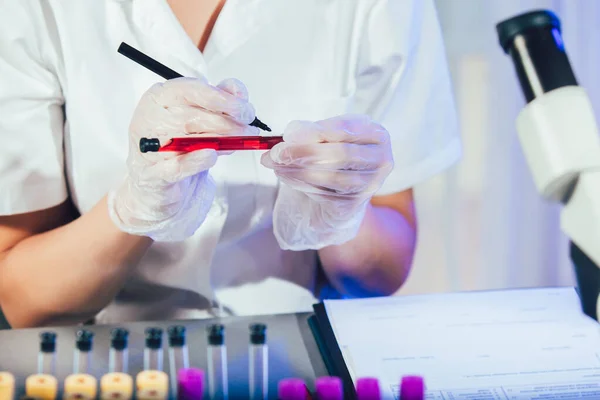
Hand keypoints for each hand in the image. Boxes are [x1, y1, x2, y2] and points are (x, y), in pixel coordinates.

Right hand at [108, 77, 257, 240]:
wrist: (167, 191)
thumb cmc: (183, 150)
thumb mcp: (204, 120)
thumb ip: (220, 101)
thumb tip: (236, 90)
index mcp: (160, 99)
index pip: (190, 89)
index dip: (221, 97)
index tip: (243, 108)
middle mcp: (150, 120)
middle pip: (191, 116)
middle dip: (227, 122)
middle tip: (249, 129)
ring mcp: (148, 149)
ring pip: (187, 139)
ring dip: (219, 141)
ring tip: (237, 144)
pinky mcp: (153, 177)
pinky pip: (175, 166)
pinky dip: (195, 161)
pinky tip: (210, 157)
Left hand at [261, 114, 393, 249]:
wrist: (342, 192)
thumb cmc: (335, 156)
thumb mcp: (328, 137)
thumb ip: (310, 132)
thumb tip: (289, 136)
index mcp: (377, 135)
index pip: (346, 129)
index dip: (315, 131)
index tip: (288, 133)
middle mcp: (381, 160)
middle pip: (341, 154)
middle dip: (303, 152)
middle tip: (276, 152)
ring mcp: (370, 185)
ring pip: (331, 177)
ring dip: (298, 170)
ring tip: (277, 164)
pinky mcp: (354, 205)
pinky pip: (325, 195)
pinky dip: (300, 184)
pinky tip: (285, 176)